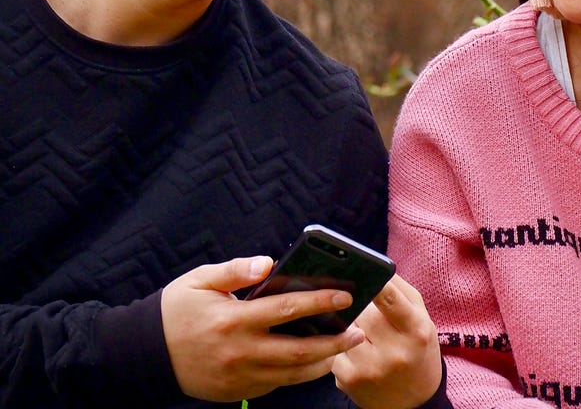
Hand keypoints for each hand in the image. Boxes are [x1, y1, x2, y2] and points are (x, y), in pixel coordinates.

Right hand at [161, 256, 364, 400]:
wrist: (144, 356)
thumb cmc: (175, 312)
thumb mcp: (199, 281)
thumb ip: (235, 270)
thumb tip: (269, 262)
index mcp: (234, 320)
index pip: (287, 309)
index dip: (320, 302)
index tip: (346, 295)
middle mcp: (241, 352)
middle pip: (299, 350)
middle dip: (335, 341)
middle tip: (359, 331)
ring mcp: (241, 376)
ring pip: (293, 374)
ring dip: (324, 362)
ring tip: (346, 347)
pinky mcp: (238, 393)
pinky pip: (277, 385)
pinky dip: (300, 375)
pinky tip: (316, 361)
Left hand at [331, 274, 442, 408]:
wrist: (414, 401)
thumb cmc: (417, 350)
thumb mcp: (421, 319)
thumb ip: (400, 291)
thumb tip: (375, 267)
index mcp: (416, 330)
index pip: (391, 299)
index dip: (375, 282)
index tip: (364, 268)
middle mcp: (394, 352)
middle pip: (363, 311)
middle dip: (362, 306)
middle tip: (369, 311)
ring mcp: (369, 368)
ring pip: (345, 328)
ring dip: (350, 325)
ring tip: (366, 335)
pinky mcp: (348, 380)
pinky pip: (333, 347)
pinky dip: (340, 345)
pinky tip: (356, 353)